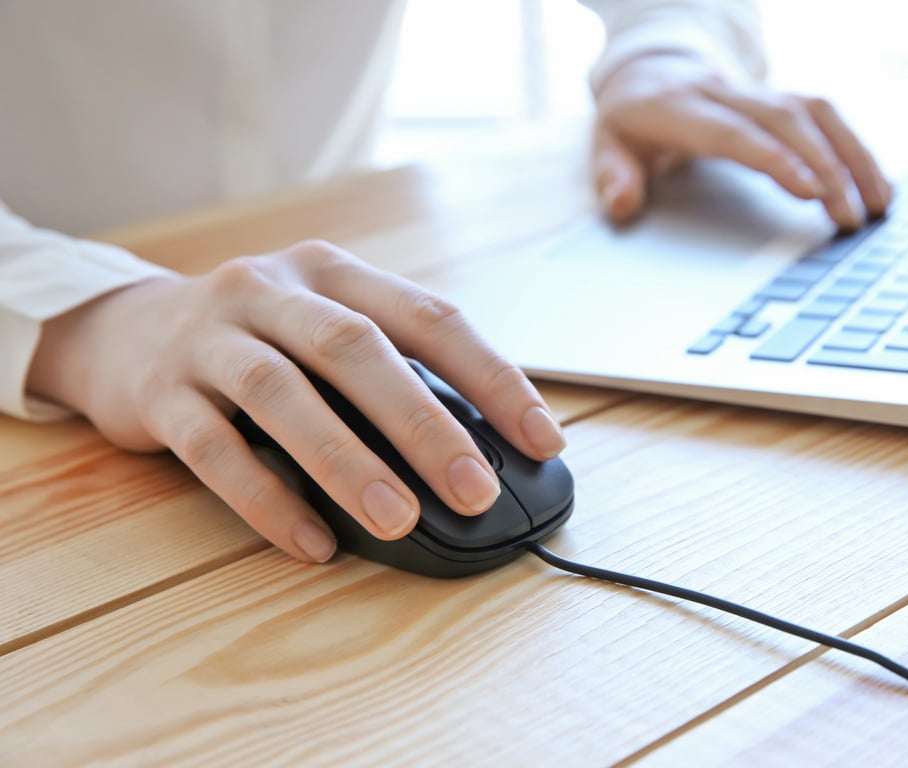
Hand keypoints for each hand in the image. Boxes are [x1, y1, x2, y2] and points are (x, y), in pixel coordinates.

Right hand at [27, 240, 565, 561]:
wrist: (123, 330)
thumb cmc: (258, 338)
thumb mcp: (321, 327)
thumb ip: (388, 370)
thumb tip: (478, 449)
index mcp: (333, 274)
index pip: (429, 317)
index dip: (491, 377)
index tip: (543, 438)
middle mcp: (271, 291)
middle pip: (356, 350)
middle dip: (423, 423)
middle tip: (474, 489)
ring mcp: (210, 338)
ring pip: (283, 395)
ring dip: (347, 462)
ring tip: (399, 520)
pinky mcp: (160, 393)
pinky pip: (213, 450)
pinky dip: (266, 500)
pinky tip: (312, 542)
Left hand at [592, 53, 892, 229]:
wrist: (650, 66)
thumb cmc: (631, 118)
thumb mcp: (607, 145)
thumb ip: (612, 177)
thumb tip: (621, 204)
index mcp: (679, 106)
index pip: (733, 132)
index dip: (774, 158)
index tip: (811, 189)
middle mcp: (725, 92)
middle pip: (786, 121)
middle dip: (828, 167)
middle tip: (853, 218)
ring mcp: (757, 91)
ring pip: (815, 112)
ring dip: (853, 156)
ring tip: (880, 204)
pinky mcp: (779, 97)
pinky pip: (825, 114)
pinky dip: (855, 147)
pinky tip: (877, 183)